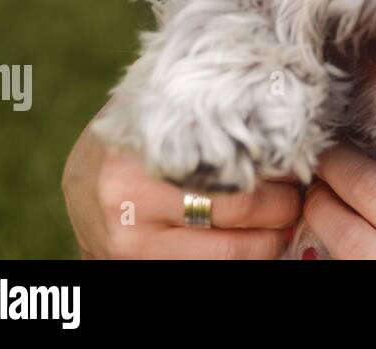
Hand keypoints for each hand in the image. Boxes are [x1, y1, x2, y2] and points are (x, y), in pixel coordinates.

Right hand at [62, 109, 302, 258]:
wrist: (79, 187)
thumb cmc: (131, 140)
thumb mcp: (154, 113)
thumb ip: (199, 112)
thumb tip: (272, 107)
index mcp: (140, 149)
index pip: (228, 161)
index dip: (274, 166)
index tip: (296, 163)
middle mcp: (131, 200)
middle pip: (236, 208)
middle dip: (281, 205)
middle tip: (296, 195)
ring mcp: (133, 244)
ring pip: (227, 252)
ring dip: (268, 239)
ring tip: (283, 222)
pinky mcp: (138, 268)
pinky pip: (207, 269)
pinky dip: (243, 256)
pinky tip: (255, 240)